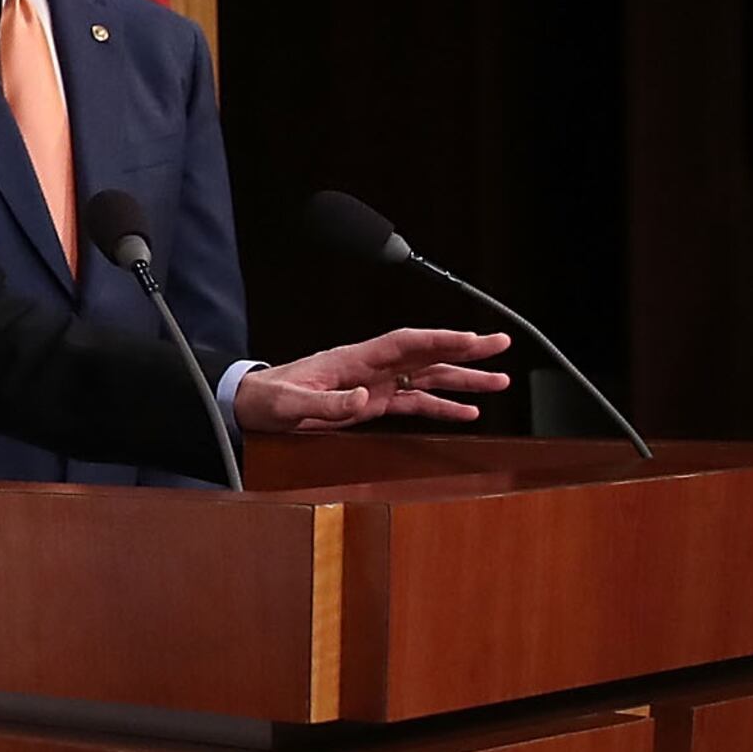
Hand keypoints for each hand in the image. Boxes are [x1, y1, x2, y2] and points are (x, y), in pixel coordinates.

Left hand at [231, 326, 511, 432]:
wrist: (251, 405)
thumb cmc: (268, 399)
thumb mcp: (291, 403)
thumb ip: (327, 402)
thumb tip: (365, 399)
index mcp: (353, 358)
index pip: (405, 344)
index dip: (438, 340)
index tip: (471, 338)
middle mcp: (370, 366)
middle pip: (425, 353)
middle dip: (463, 348)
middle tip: (501, 344)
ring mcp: (374, 383)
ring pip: (427, 377)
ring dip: (462, 378)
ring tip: (500, 381)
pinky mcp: (372, 402)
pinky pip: (414, 402)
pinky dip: (442, 407)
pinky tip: (469, 413)